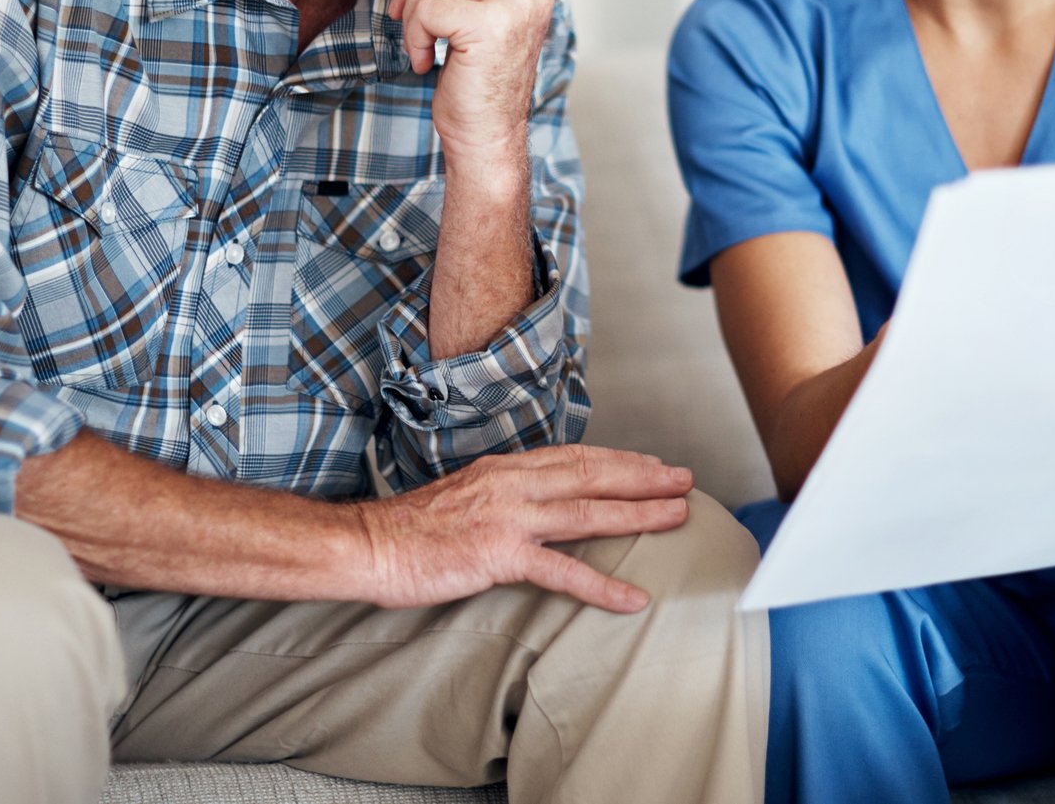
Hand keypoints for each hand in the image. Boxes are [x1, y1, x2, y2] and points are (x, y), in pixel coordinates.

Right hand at [353, 444, 693, 612]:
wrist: (370, 545)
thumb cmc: (410, 528)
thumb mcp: (464, 496)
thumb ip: (502, 495)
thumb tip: (533, 504)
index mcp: (503, 469)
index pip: (574, 456)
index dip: (619, 459)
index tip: (652, 462)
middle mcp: (512, 484)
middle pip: (591, 474)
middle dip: (643, 477)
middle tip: (684, 481)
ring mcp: (507, 518)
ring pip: (587, 511)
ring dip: (637, 513)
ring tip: (677, 517)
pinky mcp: (498, 554)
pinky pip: (561, 571)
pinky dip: (601, 585)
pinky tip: (632, 598)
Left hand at [378, 0, 556, 165]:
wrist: (485, 135)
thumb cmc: (473, 78)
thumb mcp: (472, 10)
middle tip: (400, 13)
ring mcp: (518, 2)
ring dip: (412, 13)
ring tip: (420, 44)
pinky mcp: (492, 24)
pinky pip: (427, 8)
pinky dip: (414, 36)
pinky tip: (424, 61)